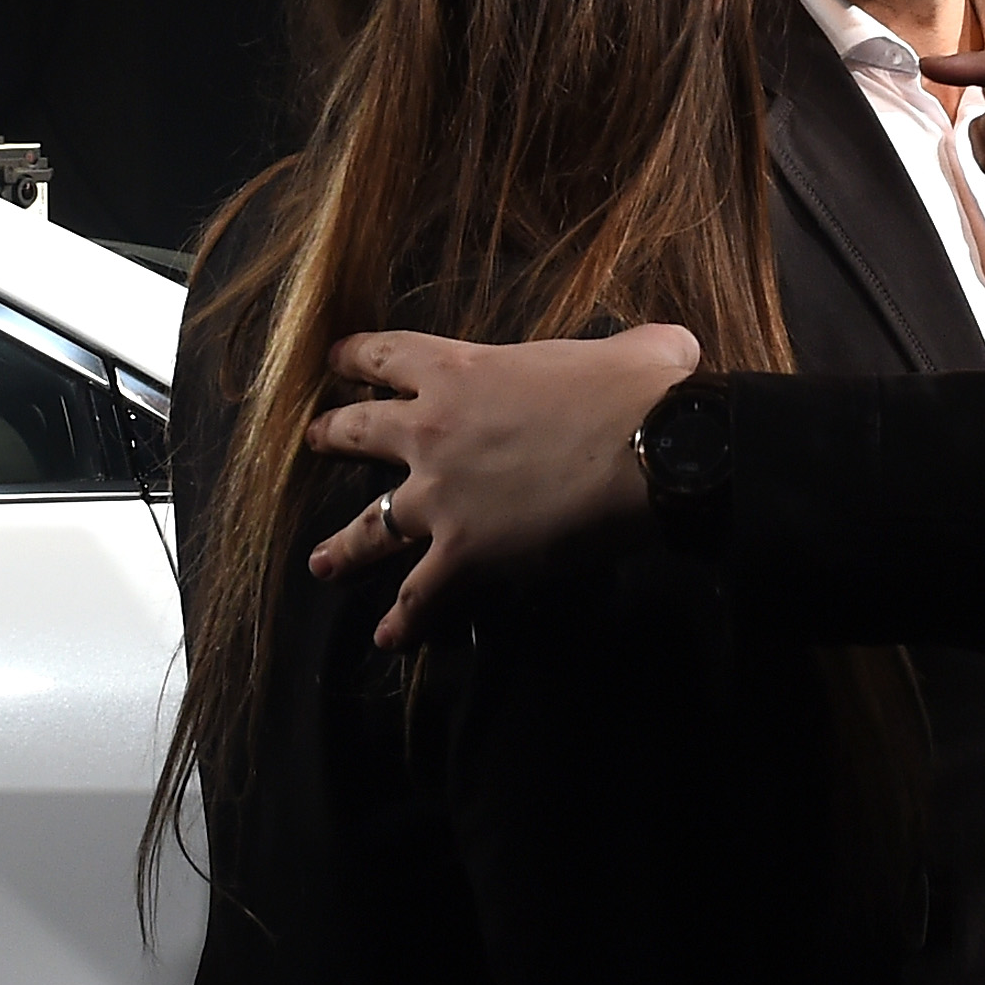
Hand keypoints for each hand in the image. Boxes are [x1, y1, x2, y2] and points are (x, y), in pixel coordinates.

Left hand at [300, 323, 701, 645]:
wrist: (648, 452)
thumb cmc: (637, 392)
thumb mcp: (633, 349)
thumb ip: (629, 347)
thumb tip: (671, 349)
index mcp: (459, 370)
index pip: (385, 355)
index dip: (355, 356)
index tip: (334, 360)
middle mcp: (431, 431)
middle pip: (358, 431)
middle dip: (330, 437)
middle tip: (313, 440)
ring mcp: (439, 497)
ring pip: (370, 524)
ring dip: (344, 547)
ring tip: (323, 563)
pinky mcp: (463, 553)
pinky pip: (420, 593)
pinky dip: (405, 619)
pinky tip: (390, 638)